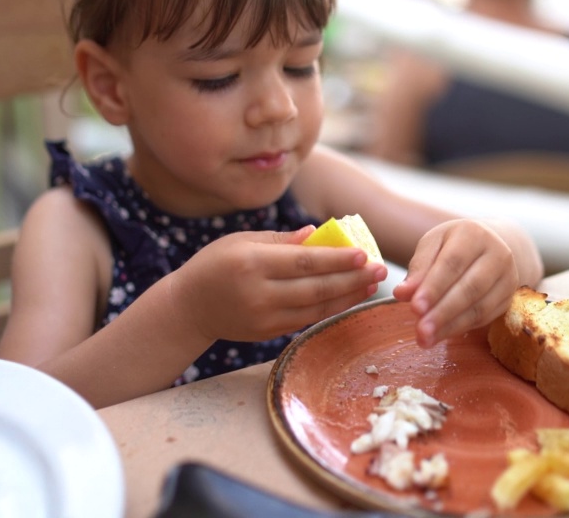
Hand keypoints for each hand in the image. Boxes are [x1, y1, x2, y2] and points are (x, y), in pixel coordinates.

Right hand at [170, 227, 386, 342]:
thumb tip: (318, 234)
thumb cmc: (215, 264)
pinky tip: (349, 298)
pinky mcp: (268, 334)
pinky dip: (331, 309)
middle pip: (316, 288)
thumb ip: (281, 240)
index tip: (364, 254)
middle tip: (381, 269)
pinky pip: (307, 320)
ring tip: (372, 284)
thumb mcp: (241, 241)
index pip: (303, 263)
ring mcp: (264, 317)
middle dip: (353, 279)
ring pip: (316, 308)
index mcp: (251, 263)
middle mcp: (259, 293)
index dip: (337, 260)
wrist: (188, 307)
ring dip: (348, 297)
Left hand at [393, 219, 517, 347]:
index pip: (453, 263)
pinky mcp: (508, 297)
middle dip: (442, 312)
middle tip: (420, 331)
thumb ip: (418, 268)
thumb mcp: (433, 244)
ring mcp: (508, 277)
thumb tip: (402, 294)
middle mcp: (498, 254)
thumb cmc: (453, 245)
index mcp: (474, 234)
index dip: (433, 288)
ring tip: (425, 339)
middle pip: (470, 288)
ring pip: (479, 307)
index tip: (414, 308)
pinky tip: (440, 335)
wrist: (490, 246)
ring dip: (450, 326)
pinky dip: (460, 328)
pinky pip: (484, 318)